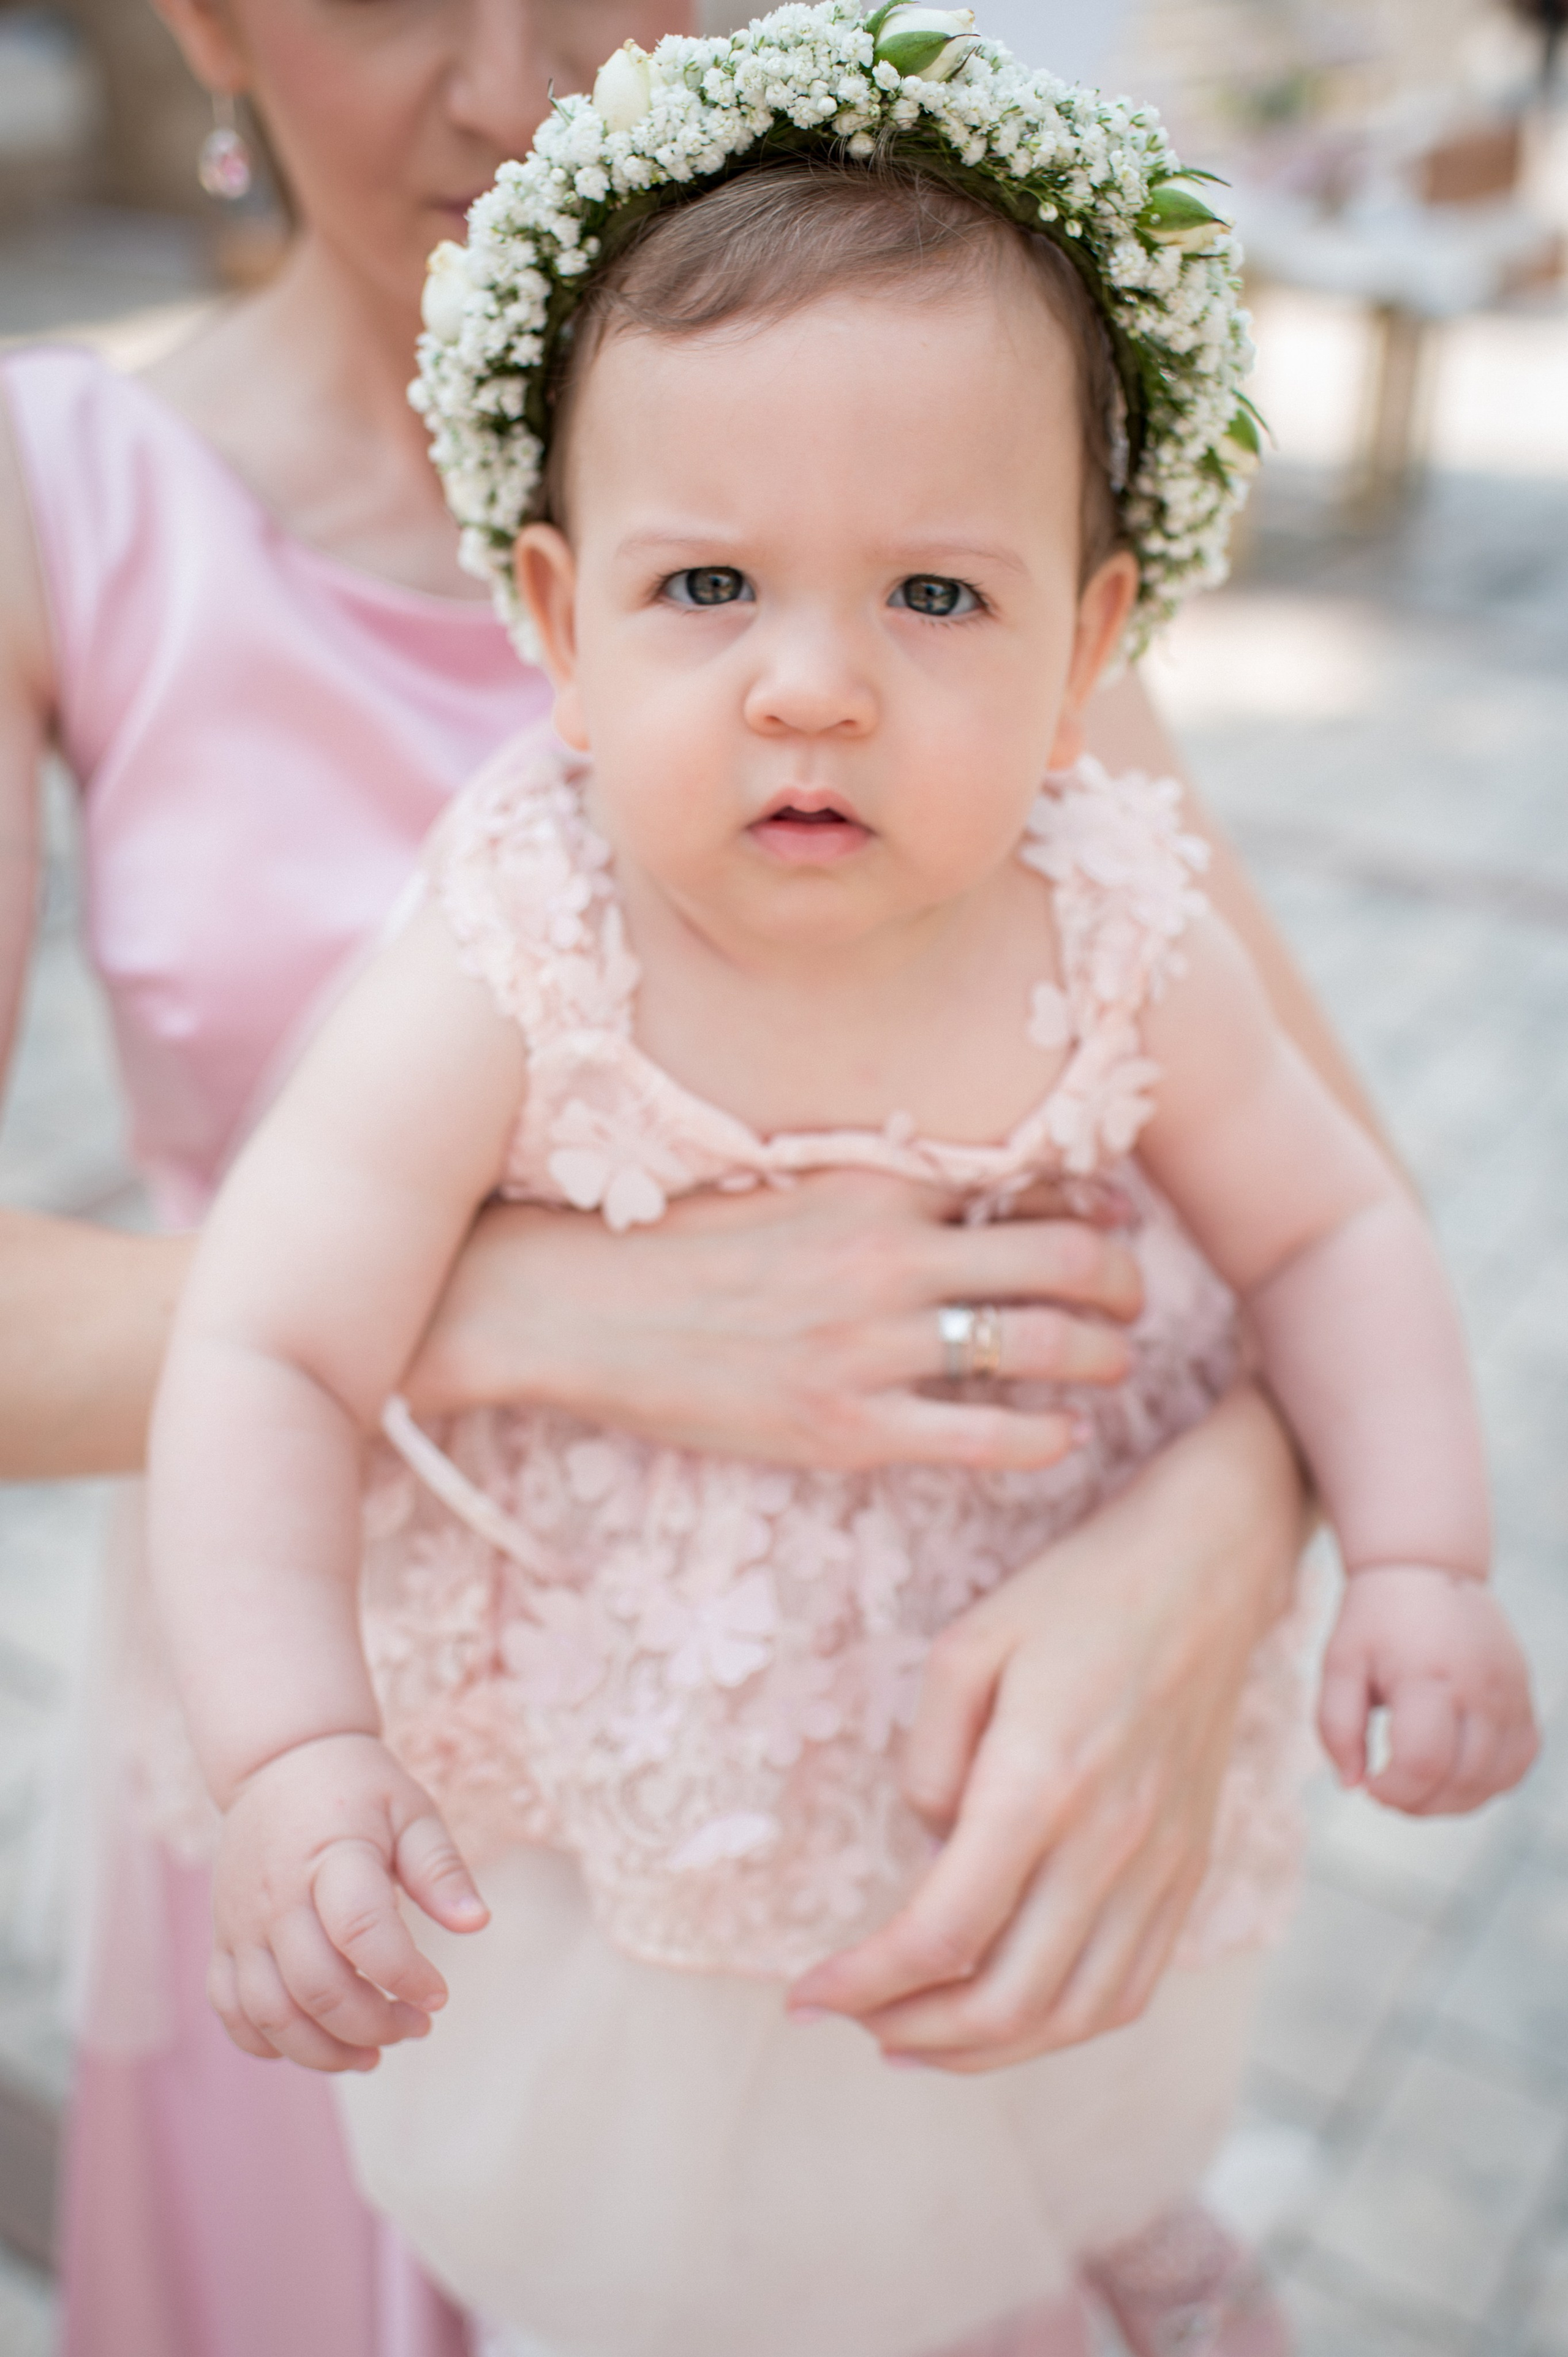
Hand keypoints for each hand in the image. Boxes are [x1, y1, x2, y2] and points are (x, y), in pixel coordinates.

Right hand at [209, 1733, 488, 2072]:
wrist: (281, 1761)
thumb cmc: (359, 1788)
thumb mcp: (412, 1810)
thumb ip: (441, 1868)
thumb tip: (477, 1924)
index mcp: (331, 1856)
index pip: (362, 1931)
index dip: (405, 1975)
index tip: (439, 1995)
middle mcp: (276, 1897)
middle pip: (316, 1987)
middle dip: (373, 2025)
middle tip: (415, 2026)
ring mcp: (241, 1923)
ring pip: (270, 2013)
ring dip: (323, 2051)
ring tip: (372, 2053)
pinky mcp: (222, 1939)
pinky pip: (230, 2010)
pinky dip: (267, 2043)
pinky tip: (314, 2043)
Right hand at [405, 1169, 1140, 1470]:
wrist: (578, 1307)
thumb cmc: (680, 1244)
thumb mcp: (789, 1187)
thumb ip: (882, 1189)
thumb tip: (977, 1195)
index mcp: (874, 1188)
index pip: (1027, 1182)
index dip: (1096, 1201)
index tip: (1120, 1217)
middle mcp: (887, 1260)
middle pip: (1061, 1260)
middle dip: (1122, 1279)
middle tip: (1134, 1297)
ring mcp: (869, 1347)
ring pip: (1039, 1345)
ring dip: (1101, 1354)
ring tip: (1114, 1361)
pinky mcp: (846, 1427)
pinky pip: (983, 1436)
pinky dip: (1044, 1435)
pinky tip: (1064, 1433)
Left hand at [788, 1384, 1305, 2068]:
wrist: (1206, 1569)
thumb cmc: (1075, 1596)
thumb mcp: (966, 1647)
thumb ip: (927, 1760)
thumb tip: (927, 1852)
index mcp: (1040, 1785)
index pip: (942, 1932)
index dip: (863, 1982)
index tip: (807, 1994)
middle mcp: (1110, 1844)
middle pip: (1008, 2000)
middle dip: (913, 2033)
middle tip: (851, 2022)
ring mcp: (1160, 1866)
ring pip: (1074, 2016)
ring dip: (986, 2049)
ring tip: (915, 2038)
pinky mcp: (1188, 1869)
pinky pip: (1130, 1988)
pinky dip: (1062, 2026)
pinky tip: (1009, 2014)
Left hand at [1318, 1564, 1537, 1814]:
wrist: (1426, 1568)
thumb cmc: (1375, 1622)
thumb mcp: (1337, 1664)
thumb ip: (1336, 1728)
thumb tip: (1353, 1785)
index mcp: (1427, 1675)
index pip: (1423, 1763)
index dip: (1393, 1792)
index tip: (1369, 1784)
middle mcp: (1479, 1687)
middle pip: (1463, 1781)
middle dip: (1419, 1804)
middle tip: (1389, 1790)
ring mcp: (1510, 1693)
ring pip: (1497, 1780)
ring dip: (1454, 1802)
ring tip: (1418, 1785)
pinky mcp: (1524, 1696)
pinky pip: (1520, 1762)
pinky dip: (1490, 1782)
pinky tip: (1454, 1771)